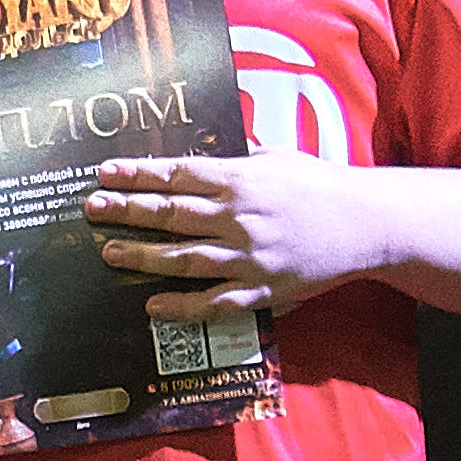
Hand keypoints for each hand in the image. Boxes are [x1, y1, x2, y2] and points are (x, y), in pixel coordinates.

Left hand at [85, 150, 378, 319]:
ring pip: (183, 258)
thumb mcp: (280, 158)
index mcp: (242, 180)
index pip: (178, 175)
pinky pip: (215, 301)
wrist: (368, 223)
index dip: (138, 174)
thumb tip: (206, 155)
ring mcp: (249, 256)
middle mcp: (240, 217)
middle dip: (126, 211)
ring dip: (142, 256)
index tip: (104, 173)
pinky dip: (182, 305)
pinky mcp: (263, 288)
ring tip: (108, 253)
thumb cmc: (323, 186)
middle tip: (91, 209)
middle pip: (171, 214)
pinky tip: (153, 305)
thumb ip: (240, 158)